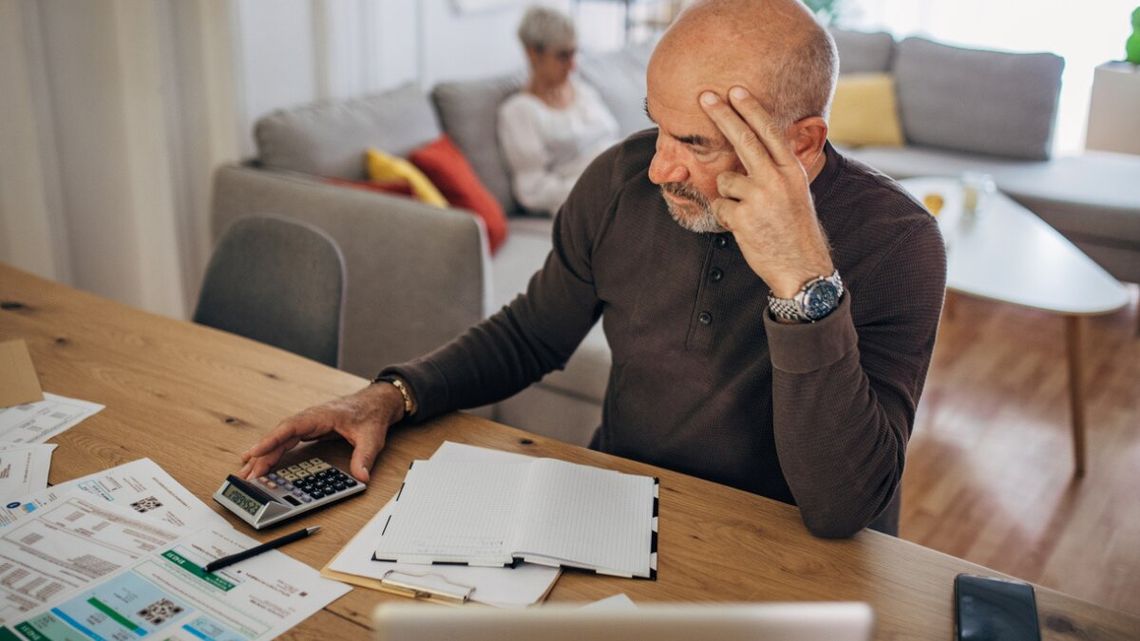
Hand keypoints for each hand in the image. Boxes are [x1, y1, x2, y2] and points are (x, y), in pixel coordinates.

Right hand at [238, 383, 404, 482]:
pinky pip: (285, 441)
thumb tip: (361, 477)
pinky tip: (259, 461)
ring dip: (263, 455)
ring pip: (279, 439)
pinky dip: (271, 451)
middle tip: (248, 475)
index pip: (290, 427)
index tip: (255, 452)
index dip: (271, 440)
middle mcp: (308, 418)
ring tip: (246, 472)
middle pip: (280, 436)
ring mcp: (306, 424)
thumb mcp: (371, 437)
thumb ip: (364, 457)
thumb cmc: (370, 415)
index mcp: (320, 415)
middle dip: (262, 455)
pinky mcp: (307, 430)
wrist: (375, 402)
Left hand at [699, 86, 833, 297]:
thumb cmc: (795, 229)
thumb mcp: (795, 192)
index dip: (750, 110)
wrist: (802, 268)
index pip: (769, 132)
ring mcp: (759, 198)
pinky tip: (746, 229)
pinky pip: (720, 206)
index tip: (735, 90)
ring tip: (752, 215)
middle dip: (722, 115)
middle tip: (705, 96)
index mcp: (792, 171)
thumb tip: (751, 149)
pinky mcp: (743, 218)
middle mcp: (777, 179)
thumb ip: (776, 170)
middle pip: (744, 140)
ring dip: (730, 196)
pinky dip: (727, 217)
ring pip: (726, 180)